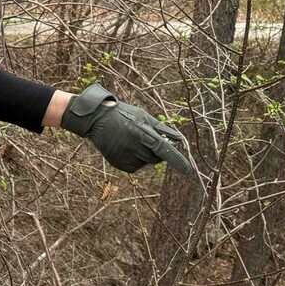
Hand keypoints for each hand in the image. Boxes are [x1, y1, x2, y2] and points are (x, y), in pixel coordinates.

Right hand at [61, 82, 193, 175]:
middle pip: (156, 158)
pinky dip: (135, 160)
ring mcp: (124, 157)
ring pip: (145, 162)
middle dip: (157, 152)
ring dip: (145, 155)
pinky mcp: (118, 164)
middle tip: (146, 139)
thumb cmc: (123, 114)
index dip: (177, 160)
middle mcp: (133, 147)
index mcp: (141, 133)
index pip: (164, 150)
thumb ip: (161, 129)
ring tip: (131, 141)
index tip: (188, 170)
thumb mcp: (143, 117)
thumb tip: (179, 140)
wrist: (96, 119)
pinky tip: (126, 148)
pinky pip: (135, 167)